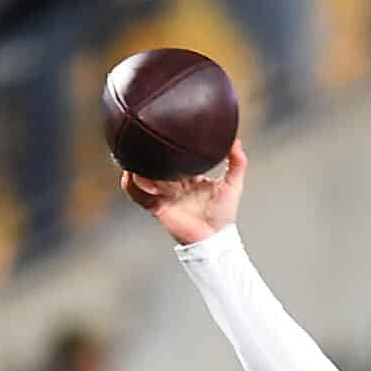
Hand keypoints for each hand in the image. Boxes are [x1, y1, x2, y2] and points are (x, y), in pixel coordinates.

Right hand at [121, 141, 246, 246]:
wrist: (215, 238)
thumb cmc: (223, 214)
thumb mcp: (233, 184)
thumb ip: (237, 163)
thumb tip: (236, 140)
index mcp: (186, 175)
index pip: (172, 156)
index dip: (165, 146)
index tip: (163, 132)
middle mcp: (172, 183)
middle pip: (154, 163)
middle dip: (147, 154)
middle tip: (144, 141)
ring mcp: (163, 194)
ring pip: (142, 176)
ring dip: (139, 167)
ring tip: (137, 159)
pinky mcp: (157, 207)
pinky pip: (138, 195)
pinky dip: (133, 185)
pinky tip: (133, 176)